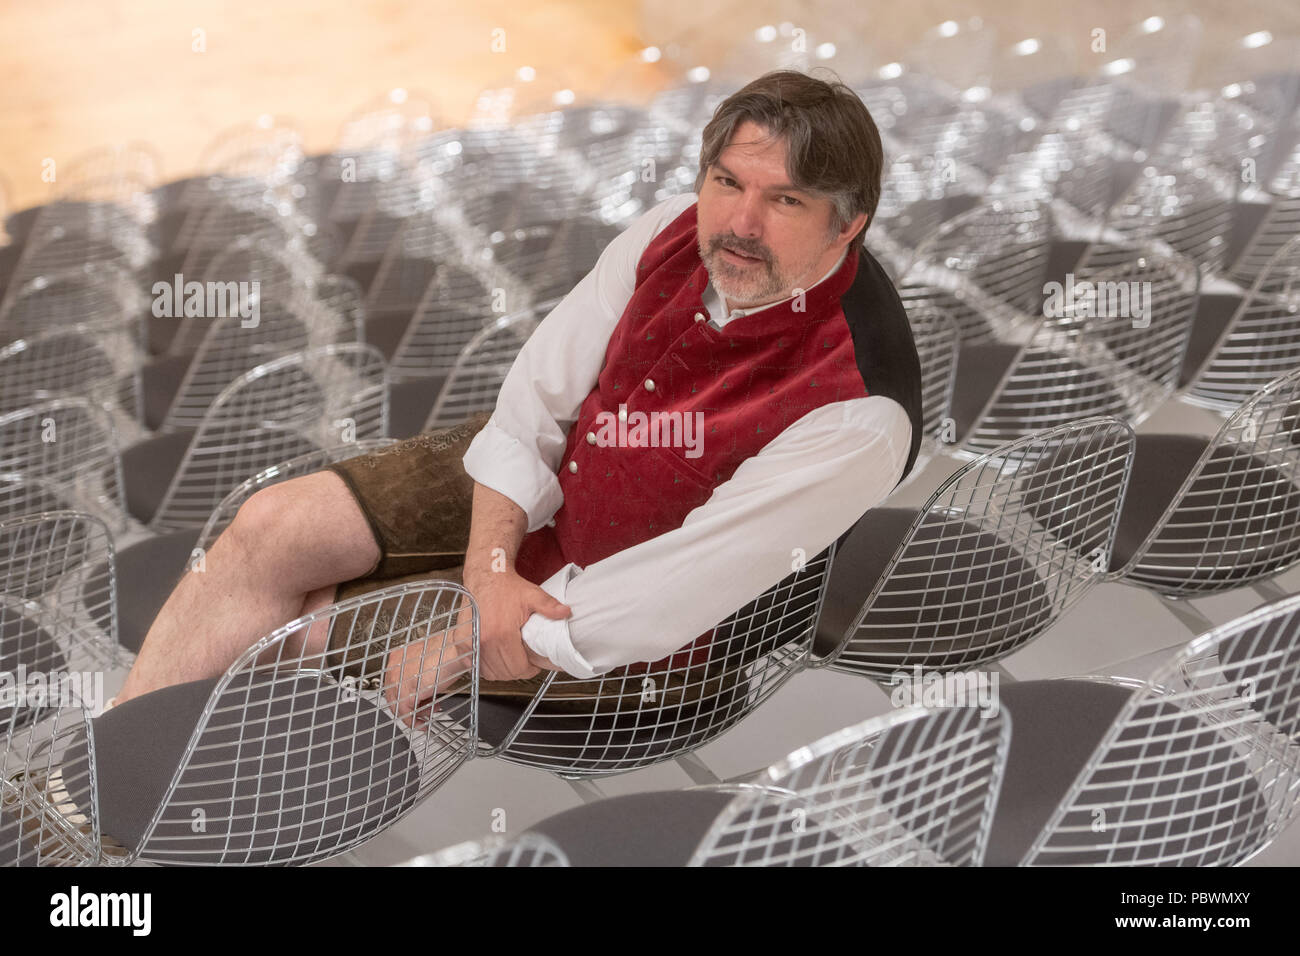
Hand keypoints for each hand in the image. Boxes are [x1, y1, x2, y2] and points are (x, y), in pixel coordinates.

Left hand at [382, 592, 474, 725]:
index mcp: (398, 657)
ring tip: (428, 714)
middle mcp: (394, 667)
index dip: (407, 694)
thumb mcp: (429, 662)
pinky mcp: (406, 692)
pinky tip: (422, 724)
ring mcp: (398, 680)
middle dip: (411, 705)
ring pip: (397, 706)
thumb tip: (421, 690)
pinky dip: (413, 722)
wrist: (456, 649)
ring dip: (414, 714)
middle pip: (394, 695)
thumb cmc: (449, 651)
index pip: (394, 683)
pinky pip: (405, 713)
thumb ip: (419, 676)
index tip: (417, 700)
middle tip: (425, 709)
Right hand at [465, 567, 569, 680]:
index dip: (529, 670)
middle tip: (524, 661)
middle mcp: (484, 640)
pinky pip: (474, 665)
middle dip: (517, 670)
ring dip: (501, 670)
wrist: (486, 576)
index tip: (533, 665)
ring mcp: (471, 642)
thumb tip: (566, 613)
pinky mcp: (461, 641)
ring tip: (510, 658)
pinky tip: (494, 656)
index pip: (518, 668)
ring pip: (489, 672)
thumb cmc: (507, 587)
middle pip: (504, 673)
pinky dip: (484, 665)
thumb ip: (550, 607)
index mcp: (502, 633)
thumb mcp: (533, 595)